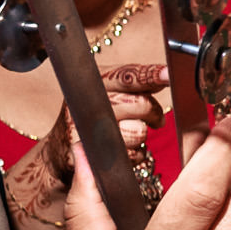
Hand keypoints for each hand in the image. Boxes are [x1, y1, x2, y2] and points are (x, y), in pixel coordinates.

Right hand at [3, 63, 166, 229]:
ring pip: (140, 132)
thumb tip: (166, 75)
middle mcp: (91, 101)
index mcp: (98, 81)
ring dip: (141, 136)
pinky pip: (133, 155)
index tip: (169, 74)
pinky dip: (134, 155)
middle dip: (154, 113)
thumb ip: (134, 83)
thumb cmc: (93, 116)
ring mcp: (90, 128)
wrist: (61, 149)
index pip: (128, 76)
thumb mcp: (109, 91)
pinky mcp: (91, 153)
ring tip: (130, 134)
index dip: (151, 74)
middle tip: (155, 118)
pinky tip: (122, 150)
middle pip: (141, 104)